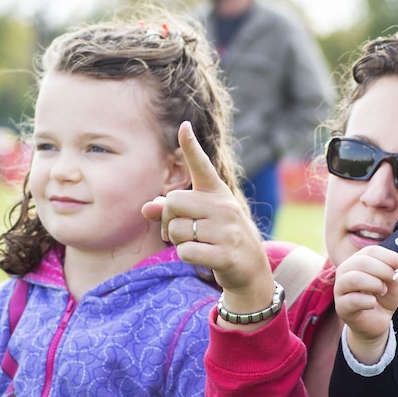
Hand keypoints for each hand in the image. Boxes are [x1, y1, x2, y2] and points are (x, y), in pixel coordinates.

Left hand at [141, 122, 274, 320]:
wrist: (251, 271)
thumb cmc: (220, 239)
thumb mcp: (200, 221)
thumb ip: (171, 212)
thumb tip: (145, 207)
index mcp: (217, 194)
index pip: (202, 166)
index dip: (191, 146)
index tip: (184, 125)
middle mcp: (224, 207)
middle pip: (173, 202)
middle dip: (166, 219)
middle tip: (174, 231)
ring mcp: (227, 230)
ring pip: (176, 229)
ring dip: (176, 241)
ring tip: (193, 244)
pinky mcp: (226, 254)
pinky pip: (186, 251)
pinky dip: (185, 256)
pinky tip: (200, 257)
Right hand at [334, 246, 397, 363]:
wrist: (377, 321)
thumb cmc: (384, 297)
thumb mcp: (396, 281)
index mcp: (358, 260)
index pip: (371, 251)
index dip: (388, 256)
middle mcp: (345, 270)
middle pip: (362, 262)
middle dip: (383, 270)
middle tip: (395, 280)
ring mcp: (340, 288)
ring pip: (354, 278)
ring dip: (375, 284)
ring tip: (383, 291)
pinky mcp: (341, 306)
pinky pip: (353, 300)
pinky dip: (368, 301)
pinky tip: (373, 304)